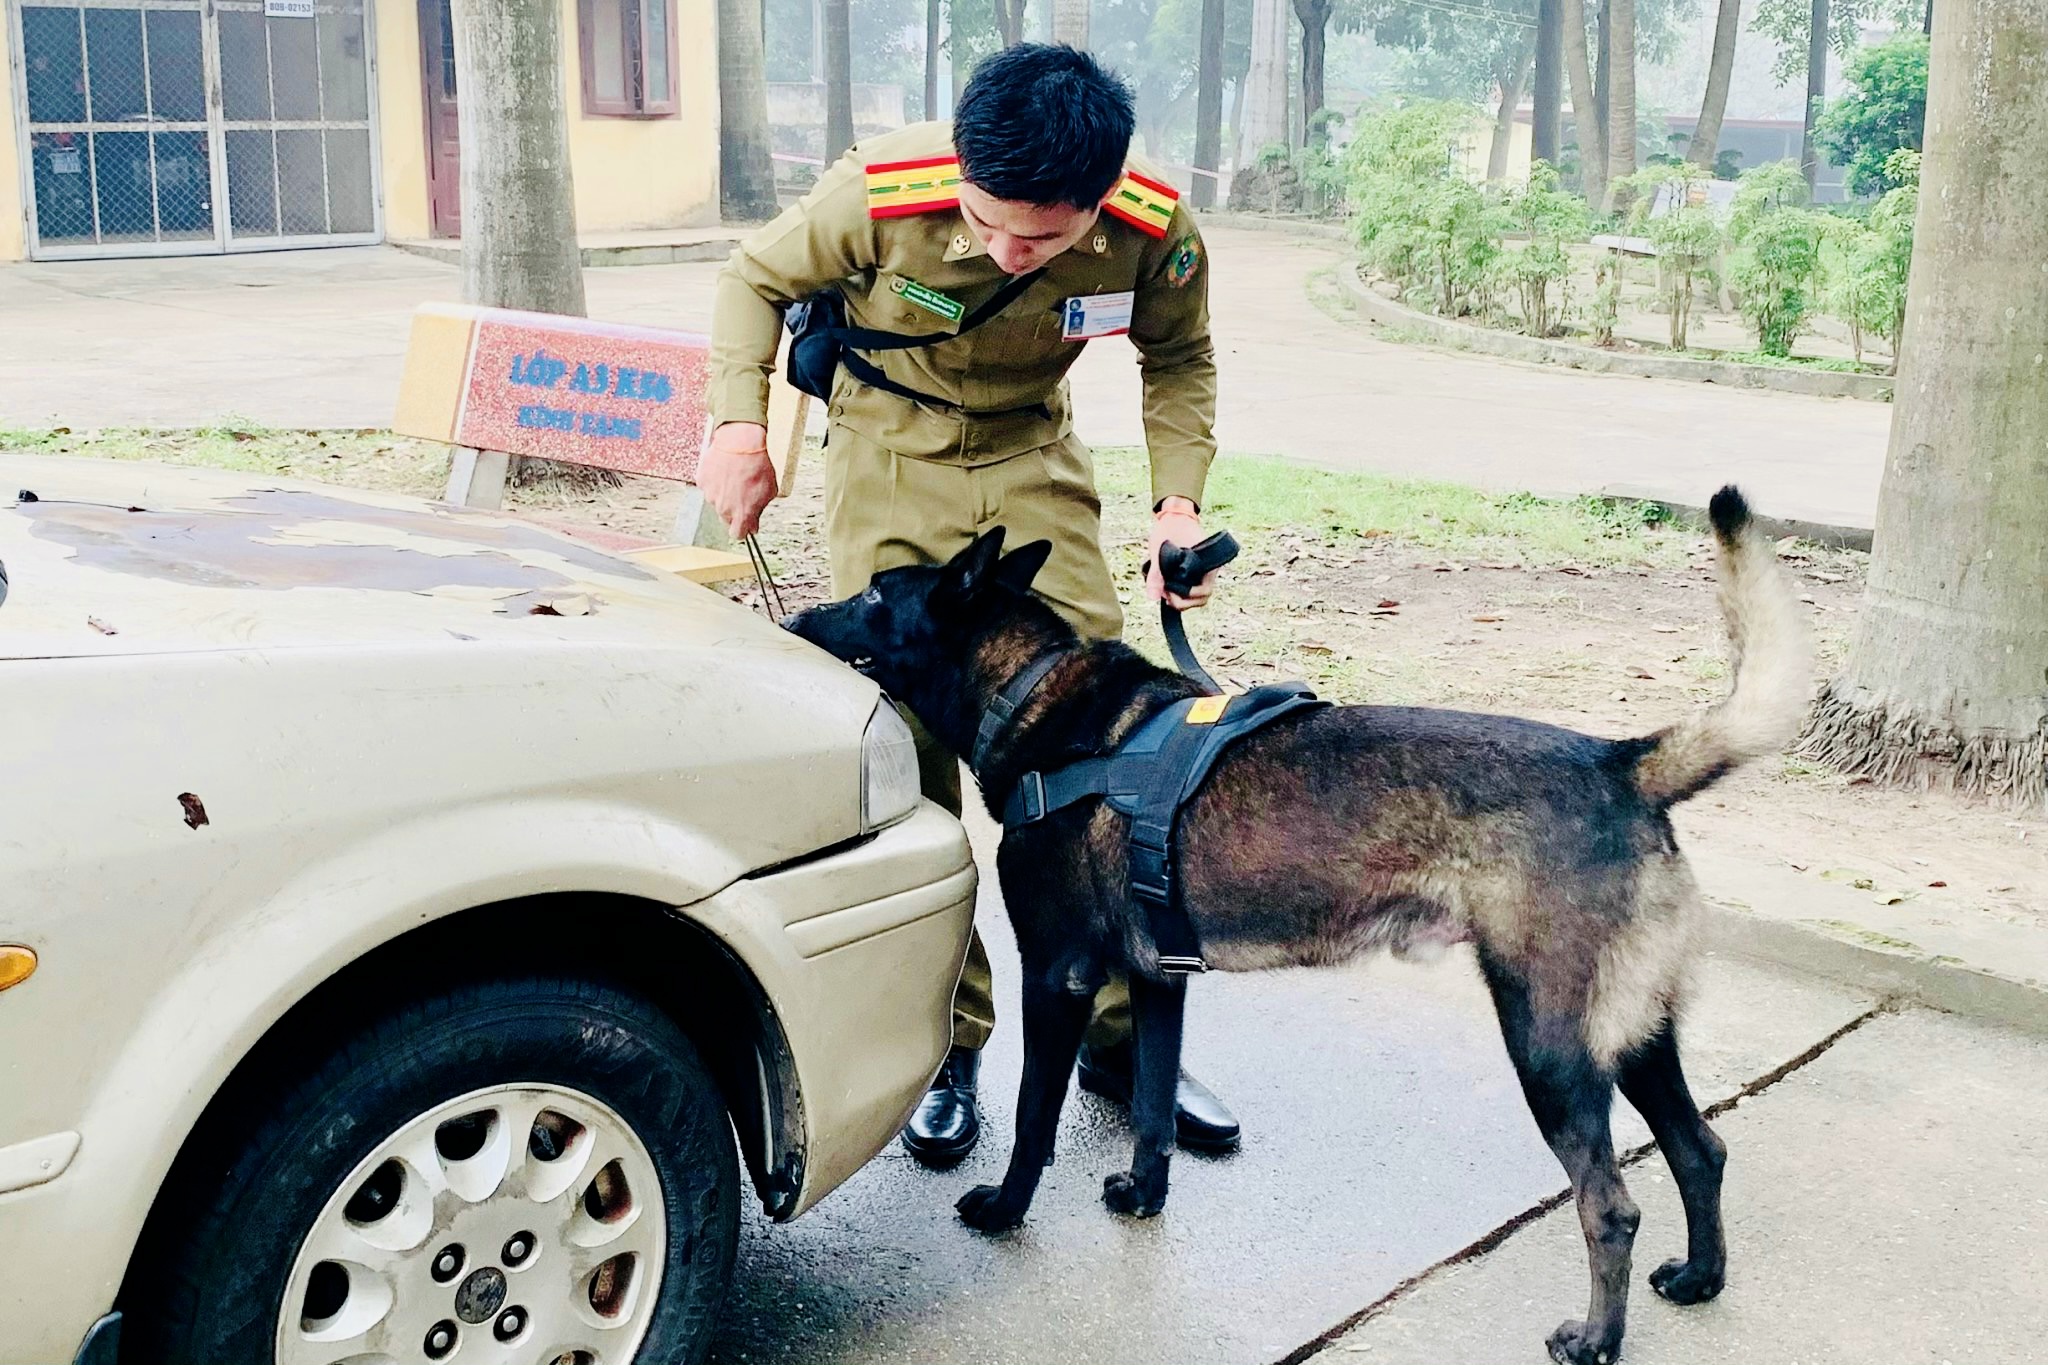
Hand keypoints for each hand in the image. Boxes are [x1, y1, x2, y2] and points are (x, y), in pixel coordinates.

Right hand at [697, 422, 777, 538]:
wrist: (740, 441)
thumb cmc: (757, 464)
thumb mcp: (769, 490)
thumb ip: (759, 510)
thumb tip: (754, 523)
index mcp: (741, 513)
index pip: (737, 534)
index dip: (742, 530)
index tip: (746, 524)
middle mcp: (724, 508)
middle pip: (726, 518)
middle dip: (734, 510)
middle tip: (742, 494)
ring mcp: (710, 495)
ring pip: (717, 501)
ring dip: (724, 494)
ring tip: (734, 477)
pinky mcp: (702, 481)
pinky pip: (709, 486)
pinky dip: (715, 481)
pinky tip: (725, 471)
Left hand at [1146, 496, 1213, 609]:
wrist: (1173, 515)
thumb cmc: (1169, 528)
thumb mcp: (1159, 551)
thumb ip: (1156, 575)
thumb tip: (1153, 598)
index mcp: (1208, 563)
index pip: (1204, 590)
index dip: (1188, 597)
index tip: (1169, 592)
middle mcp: (1208, 570)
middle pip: (1202, 598)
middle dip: (1184, 602)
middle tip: (1165, 596)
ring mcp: (1202, 572)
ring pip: (1196, 597)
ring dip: (1181, 599)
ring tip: (1164, 593)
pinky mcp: (1194, 573)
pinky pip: (1191, 589)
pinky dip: (1180, 593)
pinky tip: (1166, 589)